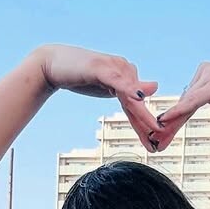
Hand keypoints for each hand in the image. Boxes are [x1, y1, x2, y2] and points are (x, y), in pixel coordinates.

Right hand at [36, 43, 163, 152]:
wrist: (52, 64)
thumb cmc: (78, 76)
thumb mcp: (105, 87)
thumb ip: (124, 92)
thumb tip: (145, 94)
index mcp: (124, 75)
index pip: (137, 104)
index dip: (145, 124)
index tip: (153, 144)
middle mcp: (122, 69)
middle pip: (138, 102)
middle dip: (147, 124)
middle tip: (157, 144)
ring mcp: (112, 67)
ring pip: (131, 94)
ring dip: (142, 112)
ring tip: (154, 129)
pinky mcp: (100, 68)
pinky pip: (118, 81)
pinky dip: (129, 89)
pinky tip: (139, 98)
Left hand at [151, 63, 209, 149]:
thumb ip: (208, 98)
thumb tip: (192, 104)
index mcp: (204, 73)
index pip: (184, 101)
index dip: (172, 122)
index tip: (159, 139)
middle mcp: (204, 71)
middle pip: (181, 103)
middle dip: (167, 125)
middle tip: (153, 143)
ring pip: (185, 103)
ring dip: (170, 123)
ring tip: (157, 140)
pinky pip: (193, 99)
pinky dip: (179, 110)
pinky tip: (165, 119)